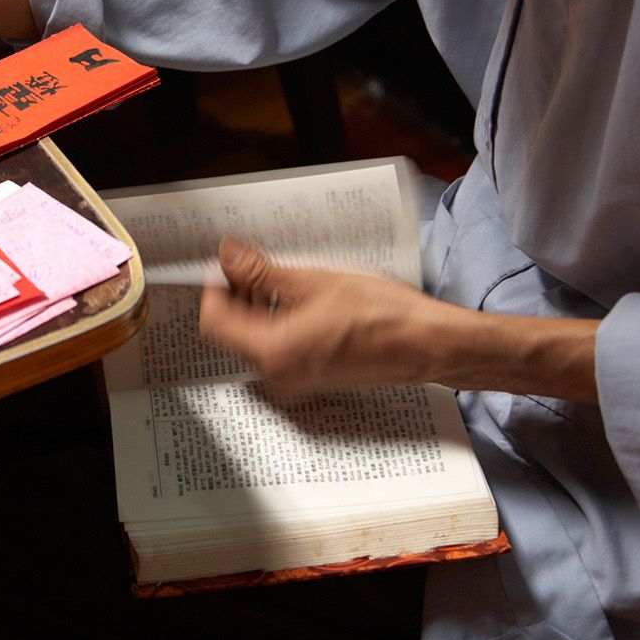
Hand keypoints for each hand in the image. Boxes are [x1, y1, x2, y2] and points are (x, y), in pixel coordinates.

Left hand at [198, 238, 461, 393]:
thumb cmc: (381, 316)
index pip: (215, 320)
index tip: (226, 263)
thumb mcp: (313, 282)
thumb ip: (261, 273)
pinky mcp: (311, 379)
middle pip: (233, 331)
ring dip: (258, 307)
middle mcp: (278, 376)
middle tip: (253, 263)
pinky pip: (278, 349)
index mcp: (273, 352)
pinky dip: (278, 322)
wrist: (425, 344)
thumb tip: (229, 257)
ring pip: (255, 339)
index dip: (215, 286)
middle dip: (238, 294)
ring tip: (282, 277)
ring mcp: (295, 381)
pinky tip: (300, 299)